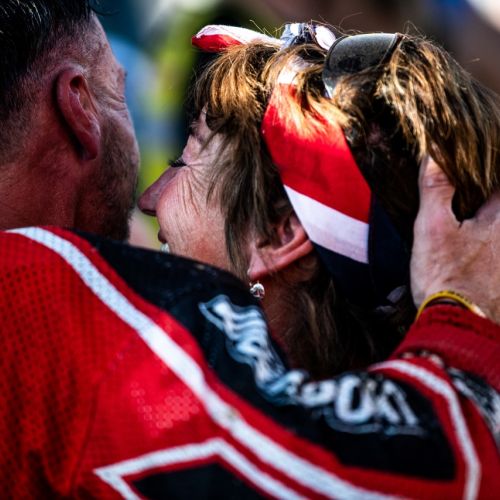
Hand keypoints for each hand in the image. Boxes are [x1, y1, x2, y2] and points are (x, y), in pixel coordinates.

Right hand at [411, 156, 499, 322]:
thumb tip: (435, 156)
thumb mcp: (432, 228)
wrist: (456, 326)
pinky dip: (486, 246)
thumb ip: (436, 190)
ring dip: (482, 223)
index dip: (489, 170)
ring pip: (494, 231)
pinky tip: (470, 251)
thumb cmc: (446, 277)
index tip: (478, 163)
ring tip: (466, 222)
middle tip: (468, 197)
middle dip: (485, 199)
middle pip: (498, 207)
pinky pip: (494, 253)